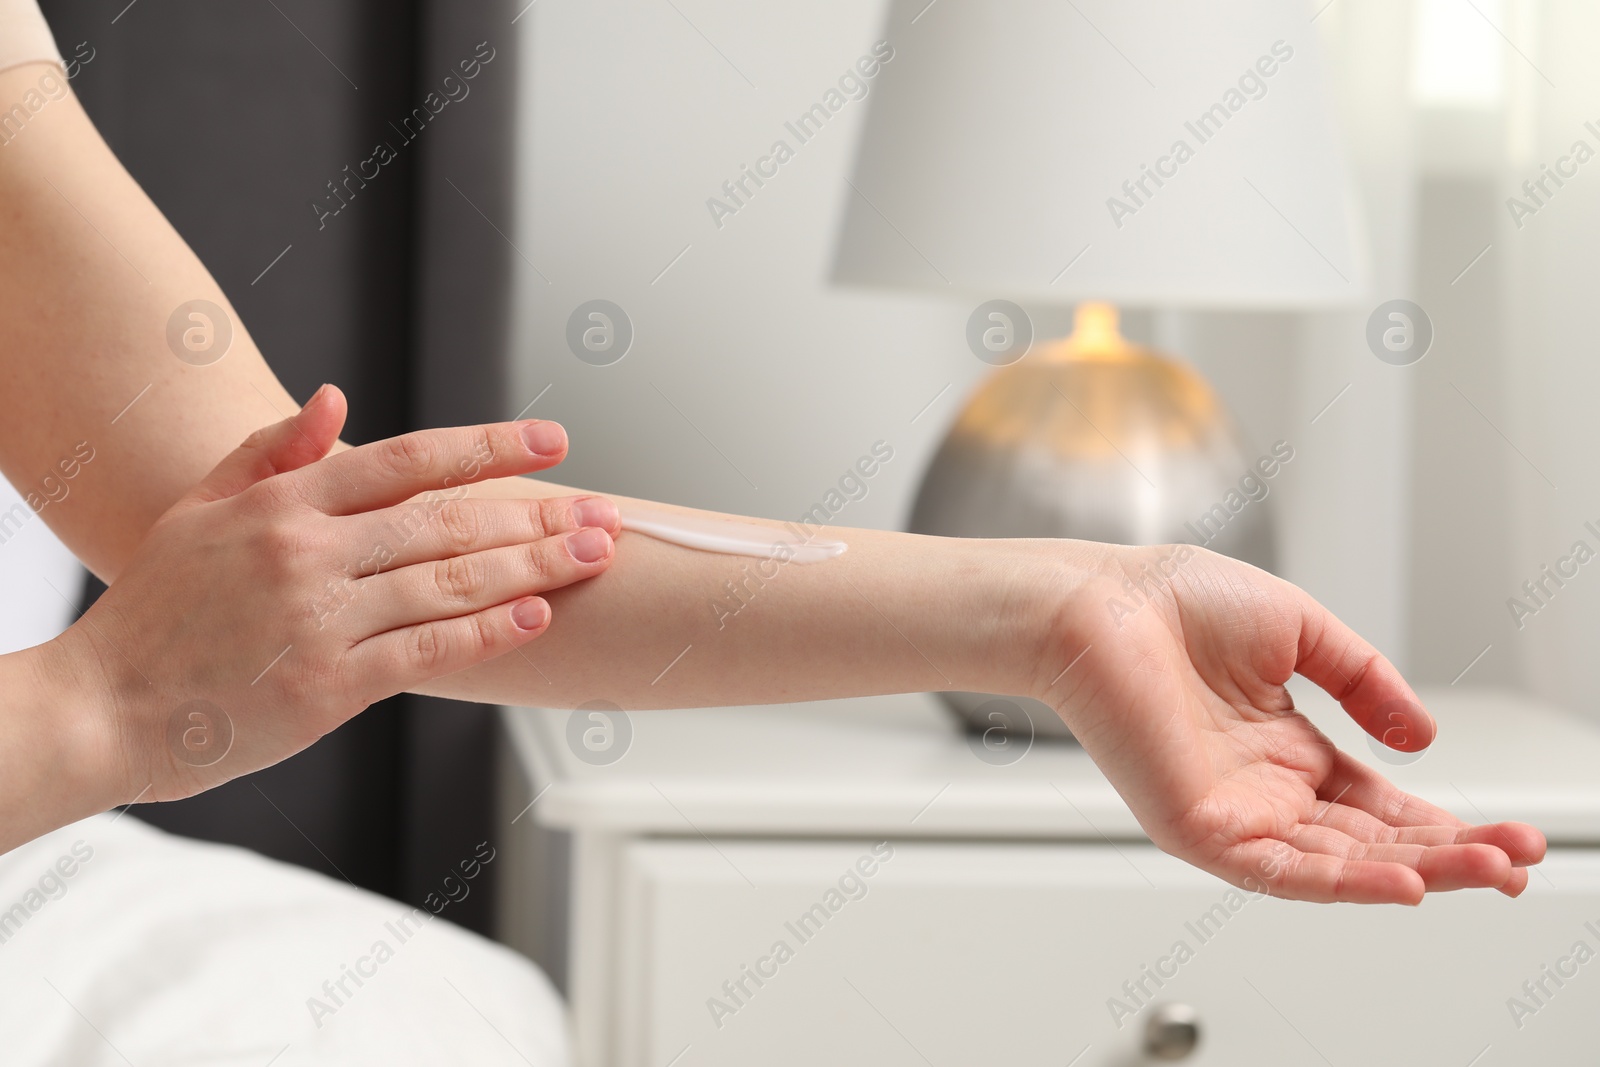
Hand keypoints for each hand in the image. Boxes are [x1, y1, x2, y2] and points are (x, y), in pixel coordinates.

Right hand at [47, 385, 621, 807]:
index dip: (487, 447)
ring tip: (593, 555)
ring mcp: (320, 621)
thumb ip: (270, 451)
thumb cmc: (155, 610)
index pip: (407, 460)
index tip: (552, 442)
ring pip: (449, 582)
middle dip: (535, 513)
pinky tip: (536, 617)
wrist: (103, 709)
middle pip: (447, 521)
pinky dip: (485, 633)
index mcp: (282, 502)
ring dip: (532, 567)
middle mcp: (308, 553)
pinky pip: (425, 652)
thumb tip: (338, 398)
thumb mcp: (199, 511)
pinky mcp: (328, 688)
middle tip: (603, 511)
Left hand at [1032, 543, 1546, 903]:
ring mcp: (1233, 813)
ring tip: (1491, 870)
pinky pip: (1282, 870)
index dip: (1442, 822)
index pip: (1376, 803)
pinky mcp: (1199, 828)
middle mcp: (1264, 788)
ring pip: (1340, 863)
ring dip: (1419, 869)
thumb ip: (1366, 683)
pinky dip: (1345, 882)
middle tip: (1520, 862)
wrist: (1101, 604)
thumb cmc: (1174, 603)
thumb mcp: (1300, 632)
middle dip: (1451, 853)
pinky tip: (1406, 882)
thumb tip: (1426, 739)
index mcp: (1285, 746)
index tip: (1509, 835)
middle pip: (1371, 842)